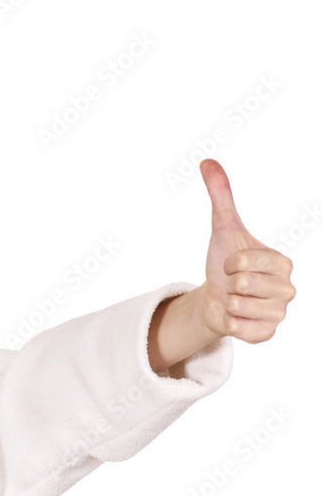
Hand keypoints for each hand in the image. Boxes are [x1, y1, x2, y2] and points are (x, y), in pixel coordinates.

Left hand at [196, 159, 294, 342]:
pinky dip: (229, 323)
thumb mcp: (221, 227)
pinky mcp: (267, 334)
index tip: (232, 263)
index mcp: (282, 262)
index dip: (229, 262)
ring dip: (227, 303)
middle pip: (241, 284)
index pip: (243, 261)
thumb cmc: (223, 262)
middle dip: (227, 283)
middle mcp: (287, 288)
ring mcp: (279, 313)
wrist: (215, 297)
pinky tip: (235, 317)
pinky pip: (240, 330)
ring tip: (234, 299)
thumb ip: (220, 195)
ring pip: (238, 308)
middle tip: (232, 284)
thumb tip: (208, 161)